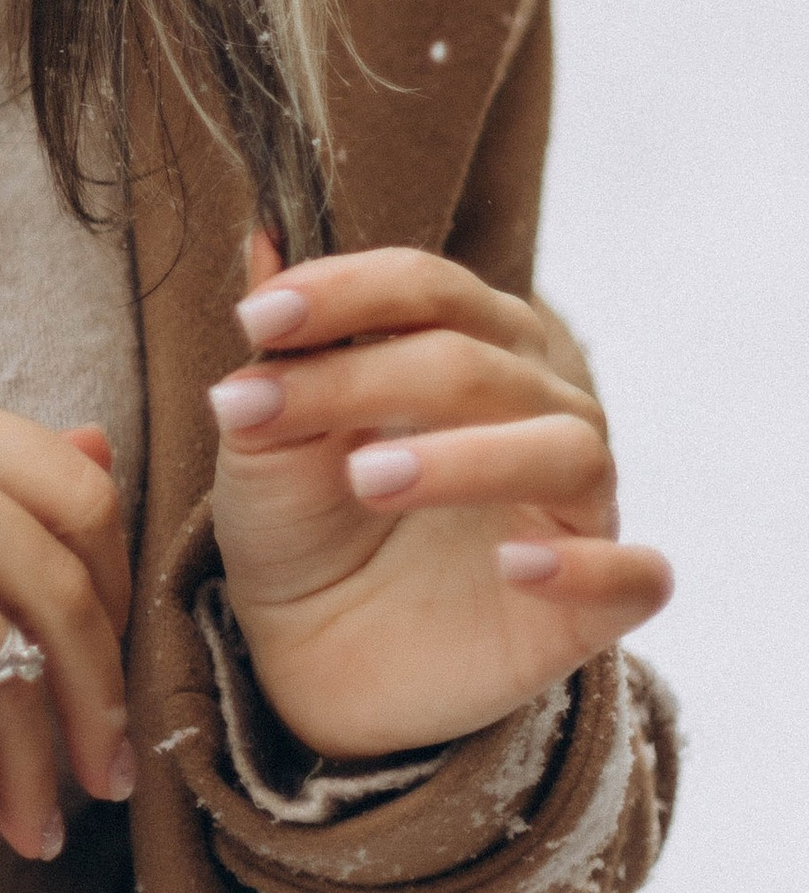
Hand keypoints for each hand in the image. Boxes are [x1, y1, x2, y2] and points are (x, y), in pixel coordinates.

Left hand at [209, 228, 673, 760]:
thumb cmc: (298, 518)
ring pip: (567, 450)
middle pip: (481, 361)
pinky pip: (635, 575)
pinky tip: (514, 566)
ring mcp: (572, 506)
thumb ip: (278, 344)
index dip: (347, 291)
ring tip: (366, 479)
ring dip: (469, 458)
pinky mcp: (594, 605)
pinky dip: (586, 566)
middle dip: (369, 378)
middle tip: (270, 413)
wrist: (304, 655)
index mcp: (468, 344)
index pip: (429, 287)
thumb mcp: (265, 433)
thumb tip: (263, 237)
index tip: (258, 320)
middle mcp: (537, 408)